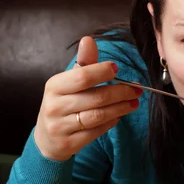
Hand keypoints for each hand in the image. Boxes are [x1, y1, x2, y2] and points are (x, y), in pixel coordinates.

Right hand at [34, 36, 141, 160]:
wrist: (47, 139)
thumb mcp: (67, 83)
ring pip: (98, 115)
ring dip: (121, 108)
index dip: (102, 72)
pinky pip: (96, 131)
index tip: (118, 69)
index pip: (82, 77)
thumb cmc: (62, 104)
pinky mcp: (69, 143)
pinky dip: (111, 122)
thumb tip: (89, 40)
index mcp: (54, 86)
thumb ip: (82, 64)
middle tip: (136, 89)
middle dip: (121, 92)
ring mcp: (61, 126)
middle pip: (96, 97)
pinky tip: (119, 116)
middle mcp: (55, 106)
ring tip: (133, 103)